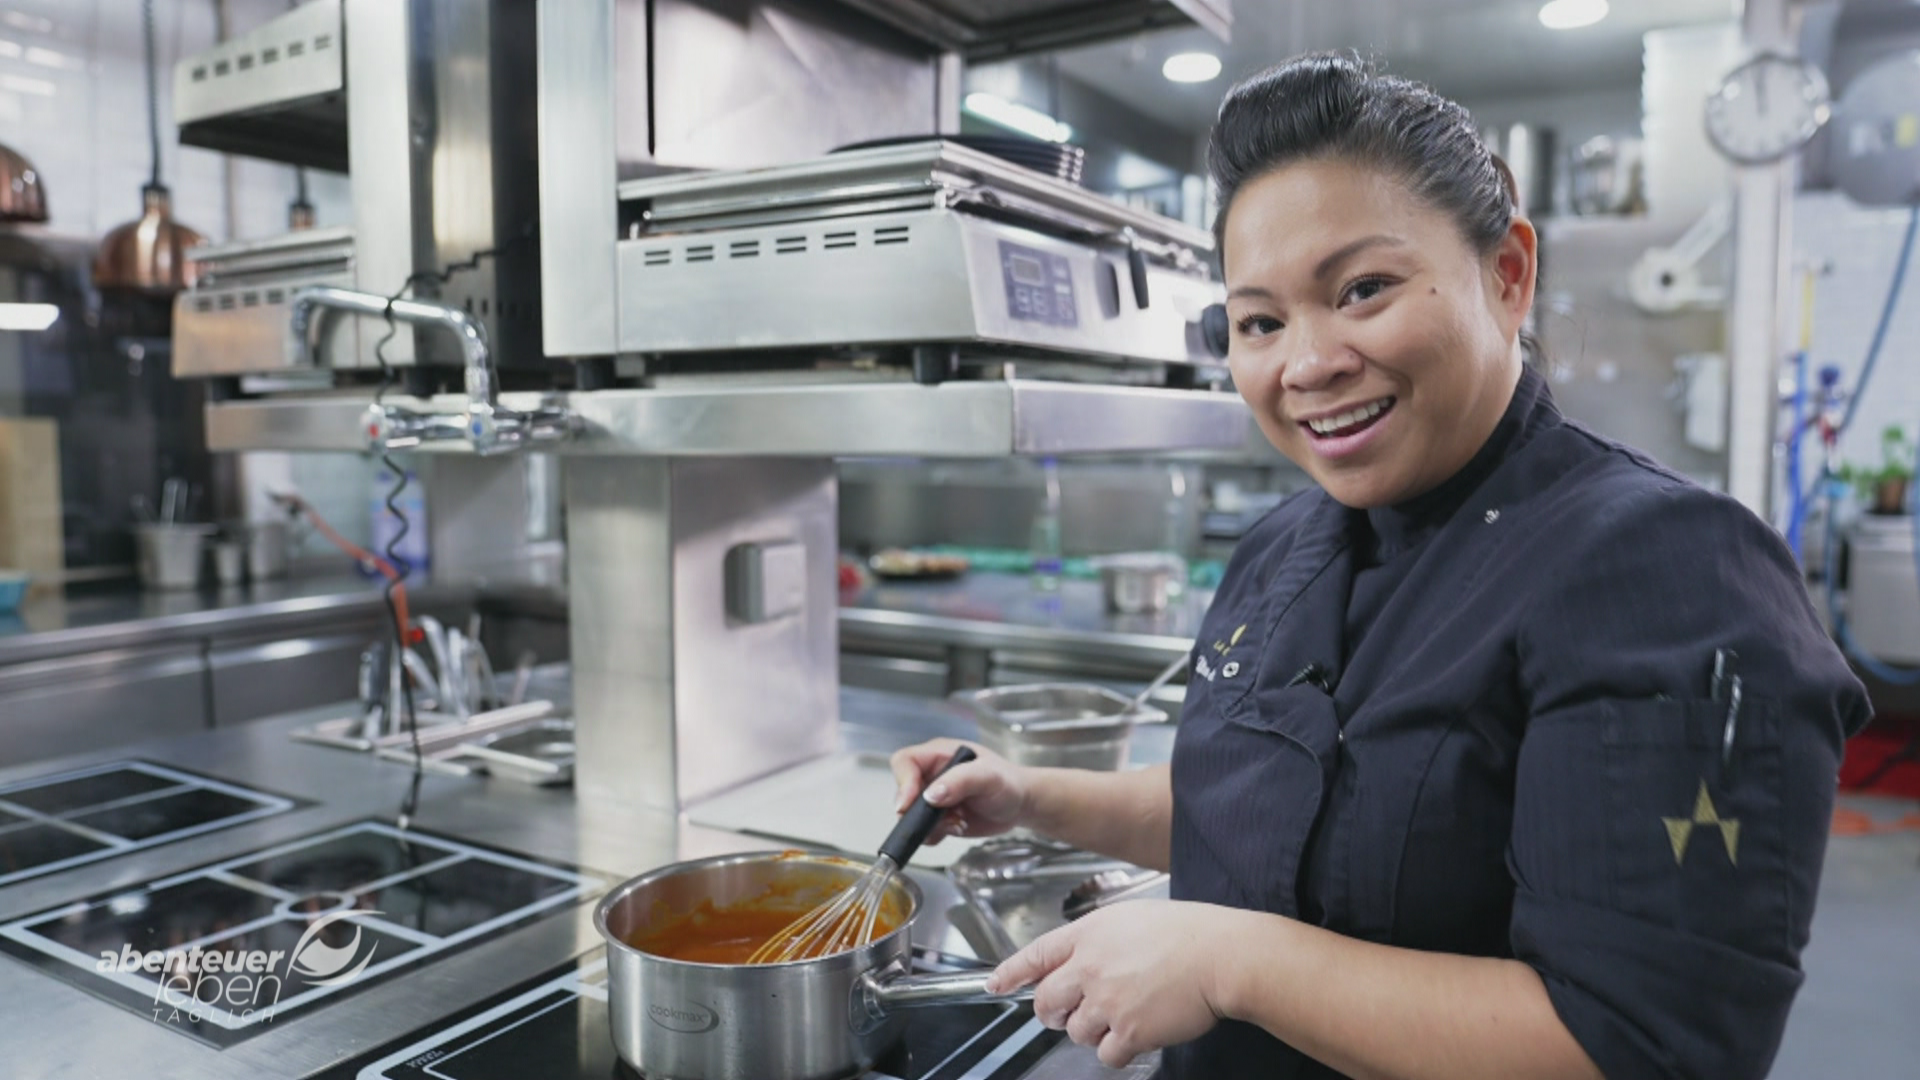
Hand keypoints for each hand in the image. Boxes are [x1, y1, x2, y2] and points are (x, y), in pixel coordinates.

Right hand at [888, 739, 1029, 842]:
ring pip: (911, 816)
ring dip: (932, 825)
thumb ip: (959, 781)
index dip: (902, 782)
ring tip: (959, 821)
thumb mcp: (987, 776)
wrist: (1021, 804)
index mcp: (939, 755)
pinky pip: (923, 831)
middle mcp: (932, 775)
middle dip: (919, 811)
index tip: (909, 804)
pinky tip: (959, 827)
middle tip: (942, 818)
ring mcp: (935, 798)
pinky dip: (937, 835)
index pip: (905, 762)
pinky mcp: (939, 818)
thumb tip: (930, 795)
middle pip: (904, 792)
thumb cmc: (1009, 782)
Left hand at [985, 900, 1235, 1067]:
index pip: (1036, 954)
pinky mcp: (1128, 1030)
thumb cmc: (1187, 933)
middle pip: (1045, 1002)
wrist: (1220, 956)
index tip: (997, 984)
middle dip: (1053, 1012)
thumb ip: (1098, 940)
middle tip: (1070, 1013)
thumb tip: (1081, 962)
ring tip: (1124, 1014)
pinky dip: (1118, 1050)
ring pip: (1075, 1032)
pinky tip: (1137, 1034)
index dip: (1012, 972)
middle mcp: (1090, 967)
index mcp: (1089, 934)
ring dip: (1093, 1030)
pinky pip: (1105, 1054)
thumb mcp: (1131, 918)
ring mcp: (1107, 1001)